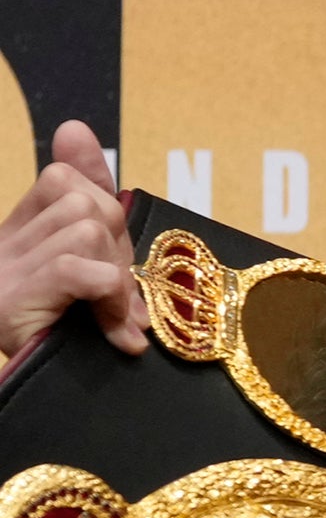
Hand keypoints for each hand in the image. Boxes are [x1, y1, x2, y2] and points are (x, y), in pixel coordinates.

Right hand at [0, 122, 143, 364]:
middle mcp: (4, 245)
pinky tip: (112, 330)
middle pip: (86, 202)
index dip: (104, 206)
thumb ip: (90, 207)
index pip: (65, 177)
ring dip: (117, 274)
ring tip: (115, 317)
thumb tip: (72, 128)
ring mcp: (5, 272)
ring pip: (86, 227)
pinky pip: (77, 268)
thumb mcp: (88, 266)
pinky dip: (107, 294)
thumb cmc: (65, 330)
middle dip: (119, 247)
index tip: (113, 258)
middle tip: (121, 296)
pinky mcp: (13, 302)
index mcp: (18, 233)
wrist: (29, 390)